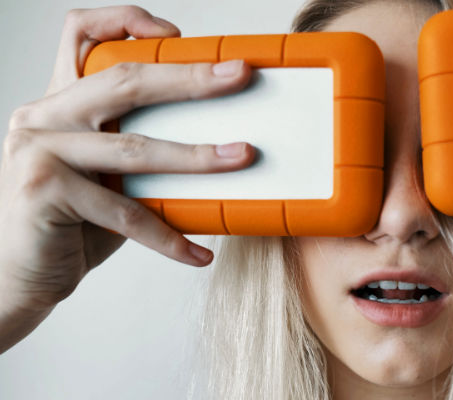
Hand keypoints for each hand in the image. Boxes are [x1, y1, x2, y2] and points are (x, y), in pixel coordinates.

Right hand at [0, 6, 253, 351]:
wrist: (20, 276)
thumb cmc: (74, 222)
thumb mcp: (108, 174)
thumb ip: (139, 145)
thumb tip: (223, 139)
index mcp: (60, 100)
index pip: (81, 33)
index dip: (127, 20)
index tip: (179, 35)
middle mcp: (44, 115)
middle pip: (124, 81)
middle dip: (190, 77)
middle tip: (238, 77)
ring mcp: (39, 150)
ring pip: (133, 147)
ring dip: (197, 156)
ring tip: (242, 157)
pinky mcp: (42, 190)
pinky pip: (124, 213)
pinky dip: (167, 236)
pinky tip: (198, 253)